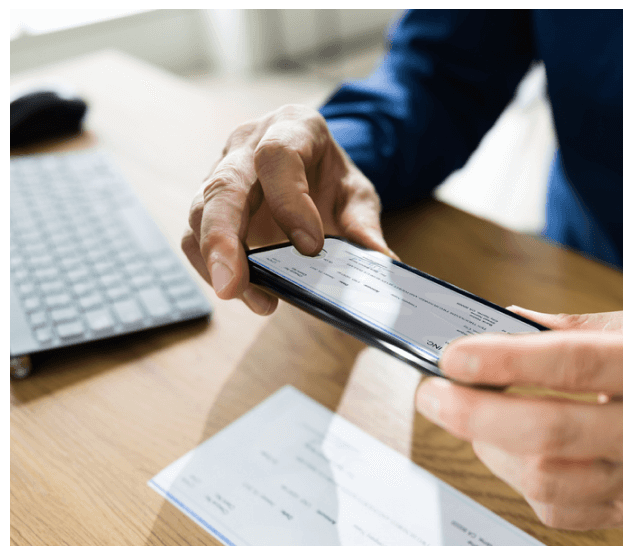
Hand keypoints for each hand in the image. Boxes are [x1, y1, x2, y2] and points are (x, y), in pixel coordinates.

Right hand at [182, 104, 394, 314]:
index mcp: (293, 128)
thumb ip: (365, 227)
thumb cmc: (331, 179)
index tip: (311, 247)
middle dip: (224, 237)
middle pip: (223, 186)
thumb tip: (383, 265)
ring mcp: (221, 173)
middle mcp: (247, 145)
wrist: (313, 169)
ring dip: (215, 260)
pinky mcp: (208, 206)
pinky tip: (241, 292)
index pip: (278, 157)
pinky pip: (194, 235)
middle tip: (233, 284)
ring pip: (200, 212)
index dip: (290, 201)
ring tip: (242, 295)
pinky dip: (210, 267)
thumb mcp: (357, 195)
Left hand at [415, 307, 622, 529]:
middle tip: (432, 394)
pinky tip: (512, 451)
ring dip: (491, 449)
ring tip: (473, 418)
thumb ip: (575, 327)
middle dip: (473, 417)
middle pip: (549, 435)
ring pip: (546, 481)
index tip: (452, 356)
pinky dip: (521, 479)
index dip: (503, 362)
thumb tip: (502, 324)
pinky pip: (560, 510)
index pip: (573, 365)